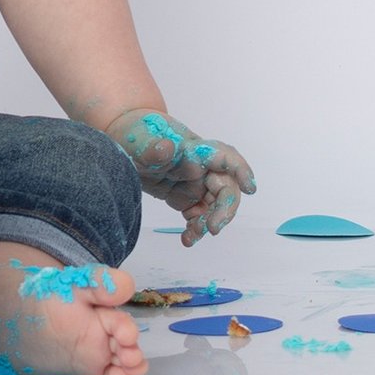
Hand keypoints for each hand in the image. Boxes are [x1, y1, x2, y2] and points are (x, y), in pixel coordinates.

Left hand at [105, 109, 255, 245]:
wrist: (125, 143)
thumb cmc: (136, 136)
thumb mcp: (138, 142)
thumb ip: (152, 148)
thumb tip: (167, 148)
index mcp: (193, 149)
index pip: (224, 156)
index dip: (240, 170)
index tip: (250, 188)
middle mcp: (200, 167)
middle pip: (225, 187)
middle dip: (225, 209)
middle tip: (212, 228)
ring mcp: (195, 183)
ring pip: (215, 205)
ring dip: (210, 222)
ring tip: (192, 235)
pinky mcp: (186, 197)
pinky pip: (199, 215)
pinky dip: (196, 228)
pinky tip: (187, 239)